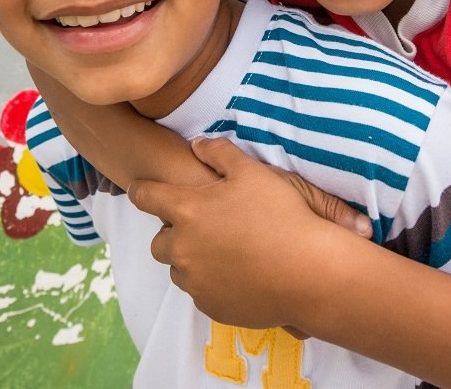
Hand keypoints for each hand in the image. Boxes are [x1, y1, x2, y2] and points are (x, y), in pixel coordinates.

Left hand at [128, 136, 368, 328]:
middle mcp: (183, 249)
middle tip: (201, 228)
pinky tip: (239, 274)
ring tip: (224, 252)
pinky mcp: (211, 306)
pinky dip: (212, 284)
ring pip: (179, 271)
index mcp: (187, 211)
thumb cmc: (282, 217)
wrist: (309, 272)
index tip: (141, 190)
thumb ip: (220, 154)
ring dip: (191, 261)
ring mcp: (196, 282)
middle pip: (158, 243)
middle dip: (172, 234)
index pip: (145, 197)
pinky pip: (201, 294)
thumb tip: (198, 144)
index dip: (141, 190)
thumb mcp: (253, 172)